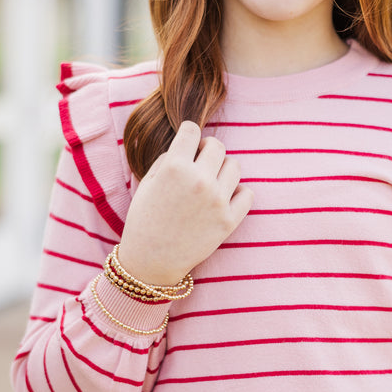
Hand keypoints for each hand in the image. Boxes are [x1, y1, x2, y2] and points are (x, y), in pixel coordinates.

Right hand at [118, 121, 253, 284]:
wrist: (151, 261)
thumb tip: (190, 146)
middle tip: (200, 161)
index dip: (188, 133)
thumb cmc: (144, 220)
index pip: (192, 130)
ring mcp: (217, 201)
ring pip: (235, 167)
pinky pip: (247, 194)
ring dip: (223, 170)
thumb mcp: (147, 183)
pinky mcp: (229, 220)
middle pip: (217, 146)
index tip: (187, 141)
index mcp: (175, 168)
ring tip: (211, 181)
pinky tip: (224, 198)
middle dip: (207, 149)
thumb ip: (169, 159)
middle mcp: (199, 180)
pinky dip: (238, 193)